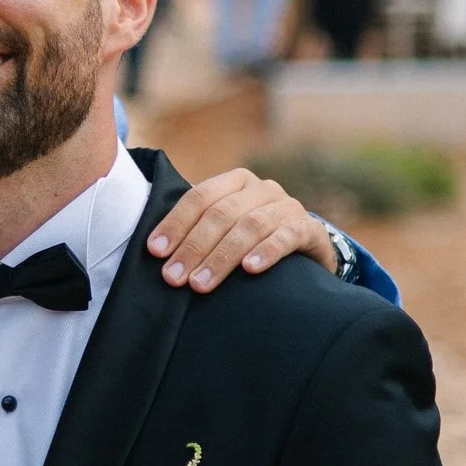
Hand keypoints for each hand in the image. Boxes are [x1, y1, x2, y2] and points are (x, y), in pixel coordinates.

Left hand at [145, 168, 337, 292]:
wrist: (307, 251)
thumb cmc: (253, 241)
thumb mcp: (225, 229)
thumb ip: (198, 230)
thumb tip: (155, 251)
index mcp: (236, 181)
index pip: (199, 197)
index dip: (176, 223)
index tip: (156, 251)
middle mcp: (262, 189)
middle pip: (222, 214)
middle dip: (194, 247)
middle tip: (174, 278)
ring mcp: (288, 206)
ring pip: (250, 226)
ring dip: (222, 256)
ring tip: (201, 283)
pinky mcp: (310, 229)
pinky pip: (287, 236)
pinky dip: (267, 251)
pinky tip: (250, 269)